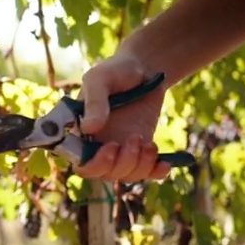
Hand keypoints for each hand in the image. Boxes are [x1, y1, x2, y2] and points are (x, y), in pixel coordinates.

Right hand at [72, 55, 171, 181]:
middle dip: (122, 164)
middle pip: (103, 173)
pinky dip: (155, 172)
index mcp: (79, 130)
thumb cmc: (116, 70)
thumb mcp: (101, 79)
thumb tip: (88, 128)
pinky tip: (165, 163)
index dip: (94, 164)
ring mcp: (119, 149)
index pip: (80, 161)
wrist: (144, 70)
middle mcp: (96, 144)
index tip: (112, 147)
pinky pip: (145, 173)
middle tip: (135, 138)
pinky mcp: (139, 151)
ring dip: (139, 165)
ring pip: (124, 175)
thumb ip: (95, 102)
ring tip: (148, 143)